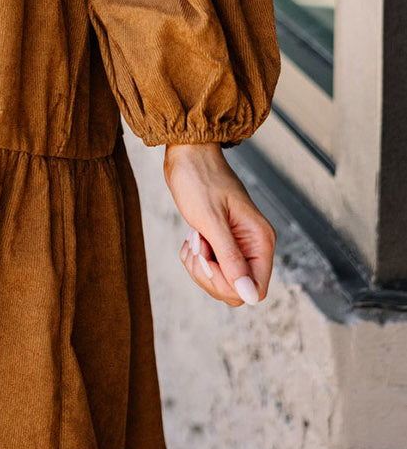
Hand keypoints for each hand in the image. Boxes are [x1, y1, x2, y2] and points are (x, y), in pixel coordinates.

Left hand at [163, 143, 275, 306]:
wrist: (188, 153)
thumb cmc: (200, 179)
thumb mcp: (212, 221)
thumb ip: (231, 259)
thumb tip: (249, 295)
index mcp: (260, 240)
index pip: (255, 289)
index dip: (229, 286)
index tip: (208, 261)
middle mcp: (254, 245)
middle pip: (237, 289)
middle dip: (210, 275)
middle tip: (197, 247)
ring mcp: (238, 245)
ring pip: (222, 280)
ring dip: (201, 265)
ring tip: (193, 239)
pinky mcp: (223, 242)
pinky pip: (213, 267)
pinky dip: (197, 259)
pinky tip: (192, 238)